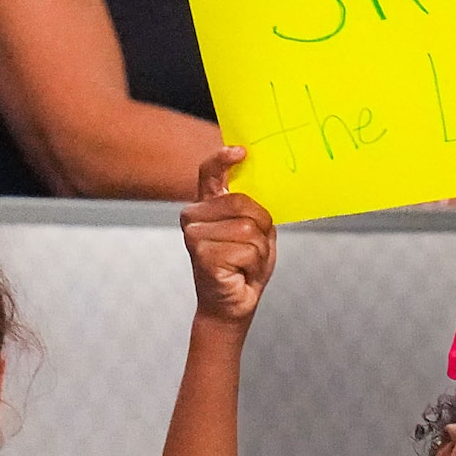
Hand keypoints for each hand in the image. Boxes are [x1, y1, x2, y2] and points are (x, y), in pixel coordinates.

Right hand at [182, 147, 276, 323]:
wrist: (233, 304)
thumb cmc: (243, 267)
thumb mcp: (256, 231)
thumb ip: (254, 209)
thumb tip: (261, 190)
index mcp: (207, 204)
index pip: (210, 172)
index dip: (223, 159)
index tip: (241, 152)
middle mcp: (194, 215)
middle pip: (243, 202)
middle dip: (261, 226)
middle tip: (254, 247)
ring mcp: (194, 234)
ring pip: (249, 229)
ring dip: (259, 251)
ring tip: (246, 262)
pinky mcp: (201, 254)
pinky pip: (246, 250)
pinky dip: (253, 264)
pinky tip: (239, 272)